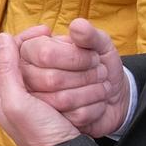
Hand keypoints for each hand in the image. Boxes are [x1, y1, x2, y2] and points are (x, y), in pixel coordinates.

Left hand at [0, 32, 79, 145]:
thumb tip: (2, 38)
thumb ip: (7, 70)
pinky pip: (51, 81)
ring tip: (66, 48)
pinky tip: (72, 67)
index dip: (24, 38)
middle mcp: (10, 97)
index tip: (46, 30)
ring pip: (37, 69)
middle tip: (57, 36)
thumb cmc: (41, 135)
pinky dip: (61, 71)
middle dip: (38, 47)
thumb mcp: (18, 102)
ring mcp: (28, 102)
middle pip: (22, 61)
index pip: (6, 54)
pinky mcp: (46, 107)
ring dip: (51, 57)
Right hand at [15, 19, 129, 138]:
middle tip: (101, 70)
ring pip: (62, 99)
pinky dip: (95, 107)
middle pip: (50, 79)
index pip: (42, 53)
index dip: (72, 56)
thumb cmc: (101, 65)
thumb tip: (76, 25)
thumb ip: (89, 34)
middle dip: (84, 74)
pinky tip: (100, 101)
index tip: (94, 55)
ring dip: (92, 90)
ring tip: (103, 84)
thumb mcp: (101, 45)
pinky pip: (74, 115)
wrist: (115, 95)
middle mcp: (30, 77)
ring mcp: (40, 102)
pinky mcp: (56, 120)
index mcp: (33, 52)